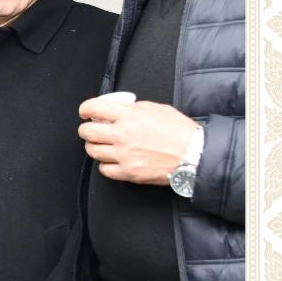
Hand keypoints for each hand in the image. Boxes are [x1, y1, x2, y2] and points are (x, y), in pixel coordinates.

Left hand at [78, 99, 197, 185]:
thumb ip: (134, 108)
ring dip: (95, 147)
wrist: (195, 155)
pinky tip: (114, 160)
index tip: (86, 112)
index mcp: (130, 116)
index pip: (95, 108)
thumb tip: (119, 108)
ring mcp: (124, 155)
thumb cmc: (181, 132)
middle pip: (87, 132)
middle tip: (92, 130)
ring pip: (92, 151)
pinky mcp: (129, 172)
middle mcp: (124, 135)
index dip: (86, 109)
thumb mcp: (158, 109)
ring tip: (104, 145)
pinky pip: (104, 169)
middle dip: (86, 129)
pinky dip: (106, 165)